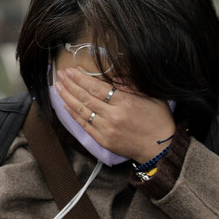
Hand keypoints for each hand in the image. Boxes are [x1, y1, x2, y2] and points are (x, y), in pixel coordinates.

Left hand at [54, 67, 175, 163]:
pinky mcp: (103, 140)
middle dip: (70, 84)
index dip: (81, 78)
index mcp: (125, 102)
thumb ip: (131, 85)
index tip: (71, 71)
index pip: (97, 87)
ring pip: (82, 111)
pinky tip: (65, 105)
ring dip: (67, 97)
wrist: (160, 148)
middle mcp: (113, 115)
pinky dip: (74, 114)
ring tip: (57, 87)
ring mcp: (106, 129)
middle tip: (60, 75)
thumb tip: (113, 76)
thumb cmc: (158, 120)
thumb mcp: (151, 96)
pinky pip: (84, 125)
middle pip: (86, 97)